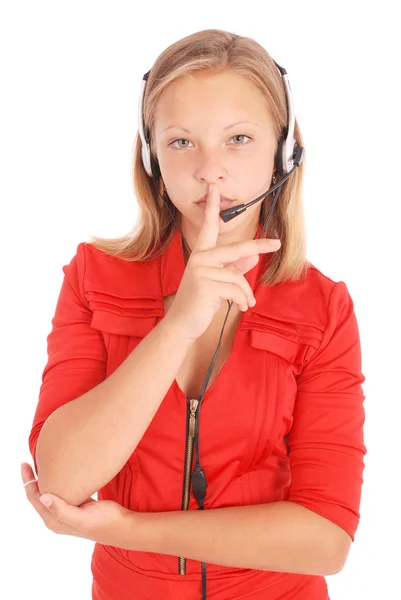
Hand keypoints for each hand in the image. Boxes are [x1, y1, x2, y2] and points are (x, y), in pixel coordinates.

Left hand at [21, 462, 129, 546]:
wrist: (122, 526)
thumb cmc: (105, 521)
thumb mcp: (83, 517)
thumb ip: (62, 510)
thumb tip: (43, 497)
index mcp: (55, 520)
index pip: (34, 498)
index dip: (27, 481)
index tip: (24, 463)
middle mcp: (57, 518)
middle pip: (38, 496)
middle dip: (31, 480)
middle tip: (28, 461)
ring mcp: (66, 514)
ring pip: (48, 495)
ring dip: (42, 481)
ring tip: (40, 465)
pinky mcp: (75, 508)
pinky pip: (59, 494)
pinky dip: (55, 483)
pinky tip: (59, 475)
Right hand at [164, 182, 280, 341]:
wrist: (183, 323)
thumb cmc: (200, 302)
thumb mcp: (220, 282)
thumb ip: (235, 268)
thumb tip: (253, 257)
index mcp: (201, 254)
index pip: (208, 227)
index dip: (211, 207)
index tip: (214, 189)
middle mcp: (199, 258)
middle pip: (237, 248)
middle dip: (259, 246)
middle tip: (277, 243)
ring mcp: (201, 271)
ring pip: (238, 276)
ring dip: (246, 293)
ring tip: (247, 303)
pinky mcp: (205, 285)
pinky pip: (235, 289)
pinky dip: (242, 300)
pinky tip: (241, 307)